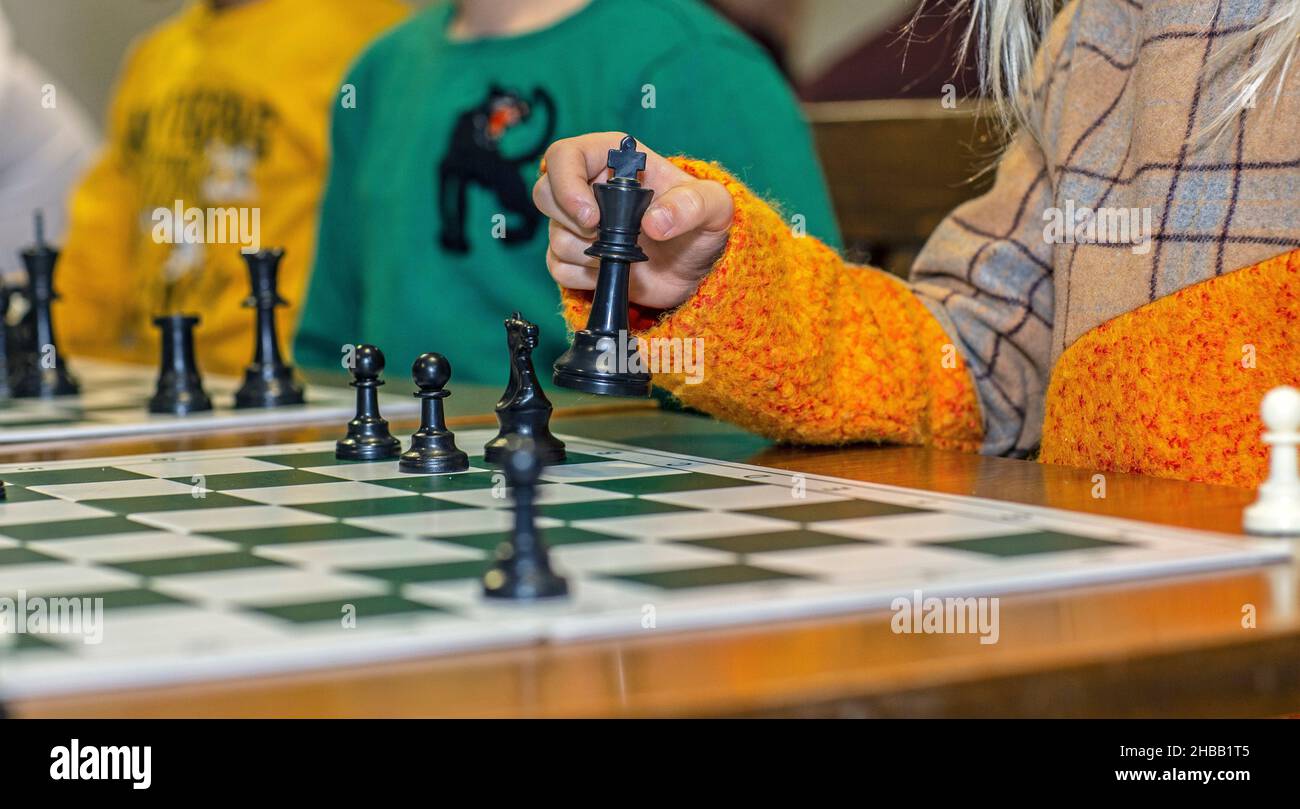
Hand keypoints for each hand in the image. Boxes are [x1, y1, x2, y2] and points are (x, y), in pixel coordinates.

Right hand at [533, 132, 733, 309]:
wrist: (697, 268)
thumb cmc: (703, 225)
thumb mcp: (713, 207)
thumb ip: (691, 205)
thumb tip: (654, 223)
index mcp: (614, 160)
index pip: (564, 156)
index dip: (567, 183)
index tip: (591, 215)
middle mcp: (589, 187)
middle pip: (544, 193)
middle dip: (571, 222)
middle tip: (604, 236)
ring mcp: (580, 224)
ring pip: (554, 236)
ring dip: (586, 253)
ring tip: (625, 254)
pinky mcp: (577, 257)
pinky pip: (558, 267)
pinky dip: (582, 276)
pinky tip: (612, 272)